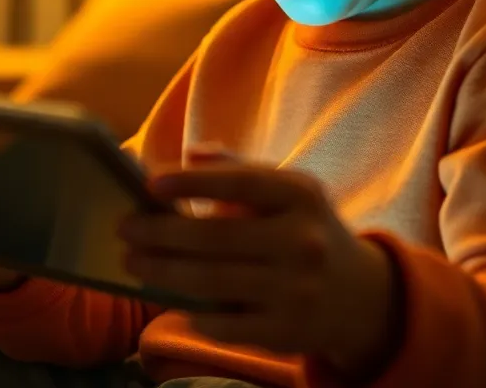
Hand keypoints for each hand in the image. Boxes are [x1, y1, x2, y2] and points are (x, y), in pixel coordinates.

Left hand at [118, 160, 399, 378]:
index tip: (151, 183)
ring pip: (212, 283)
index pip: (241, 183)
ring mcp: (295, 290)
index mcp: (302, 195)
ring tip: (133, 263)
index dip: (193, 182)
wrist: (360, 295)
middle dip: (161, 234)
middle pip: (217, 238)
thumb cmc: (305, 228)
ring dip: (163, 273)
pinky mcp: (286, 332)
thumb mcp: (288, 191)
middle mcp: (302, 241)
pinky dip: (191, 311)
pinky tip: (169, 297)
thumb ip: (239, 169)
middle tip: (125, 229)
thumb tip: (192, 153)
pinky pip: (223, 324)